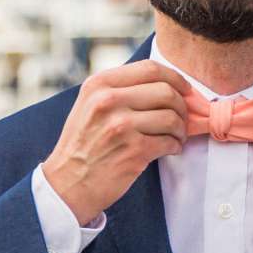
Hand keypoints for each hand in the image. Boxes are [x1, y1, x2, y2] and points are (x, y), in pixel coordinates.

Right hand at [42, 60, 193, 224]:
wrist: (67, 184)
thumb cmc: (83, 145)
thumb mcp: (90, 105)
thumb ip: (121, 90)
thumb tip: (168, 85)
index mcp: (99, 85)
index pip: (150, 69)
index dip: (175, 78)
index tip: (185, 90)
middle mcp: (108, 101)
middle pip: (166, 91)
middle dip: (182, 106)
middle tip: (182, 118)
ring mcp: (121, 126)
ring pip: (172, 117)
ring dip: (181, 129)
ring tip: (175, 136)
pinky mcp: (134, 151)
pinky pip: (169, 141)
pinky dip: (175, 146)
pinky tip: (169, 149)